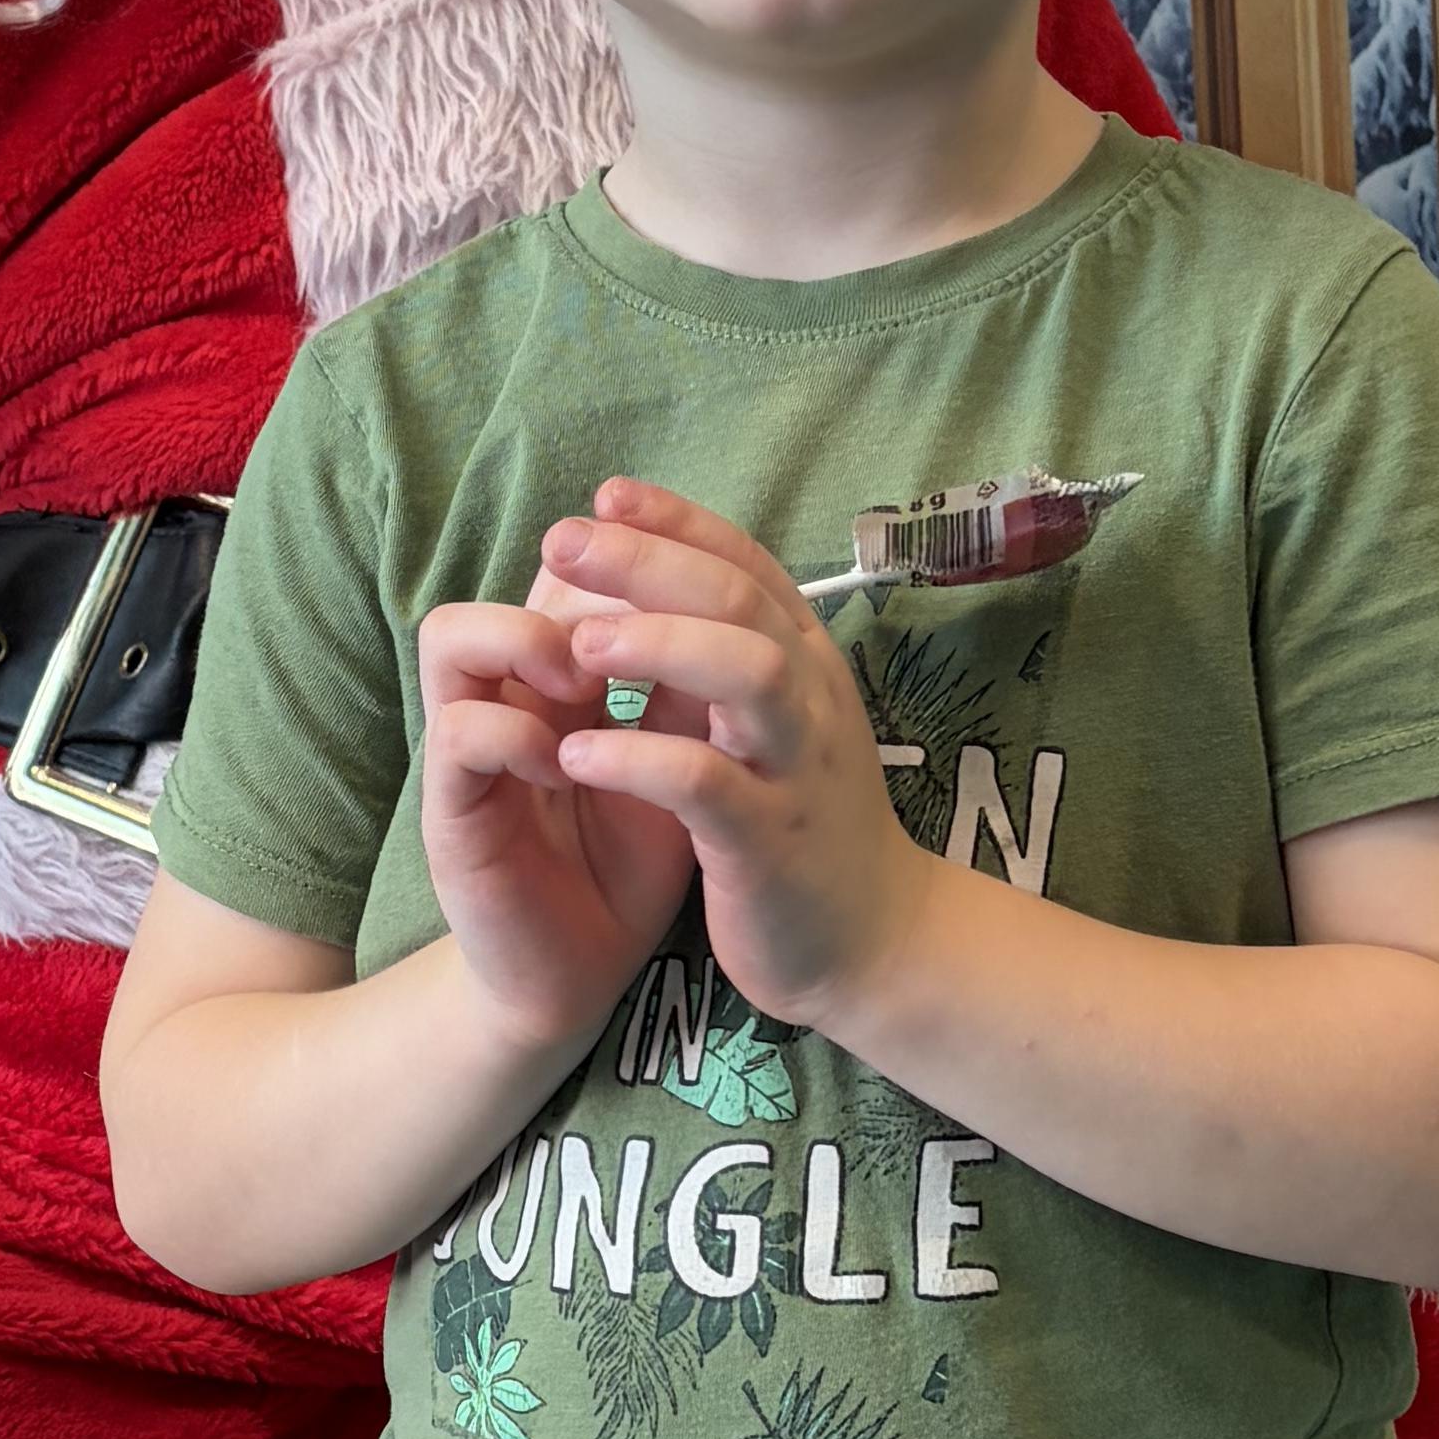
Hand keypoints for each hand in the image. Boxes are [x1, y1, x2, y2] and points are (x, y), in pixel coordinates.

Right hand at [417, 586, 693, 1046]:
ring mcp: (471, 749)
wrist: (584, 976)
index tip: (692, 585)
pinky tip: (568, 765)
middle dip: (585, 577)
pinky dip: (515, 733)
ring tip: (589, 681)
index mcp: (563, 681)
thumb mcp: (681, 763)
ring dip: (528, 641)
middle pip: (508, 580)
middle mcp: (510, 698)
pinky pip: (462, 733)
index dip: (632, 553)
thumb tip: (739, 607)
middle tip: (634, 621)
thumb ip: (691, 691)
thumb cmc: (630, 868)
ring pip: (452, 634)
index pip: (575, 574)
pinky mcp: (453, 811)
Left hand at [535, 480, 938, 1033]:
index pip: (747, 564)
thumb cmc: (805, 821)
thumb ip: (730, 656)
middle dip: (649, 563)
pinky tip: (577, 752)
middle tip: (564, 543)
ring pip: (745, 675)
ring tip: (577, 643)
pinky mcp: (768, 842)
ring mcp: (795, 768)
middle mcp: (810, 700)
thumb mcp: (776, 724)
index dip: (678, 523)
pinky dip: (642, 760)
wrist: (875, 941)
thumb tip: (657, 583)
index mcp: (806, 662)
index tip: (605, 496)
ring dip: (658, 647)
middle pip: (739, 601)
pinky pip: (707, 785)